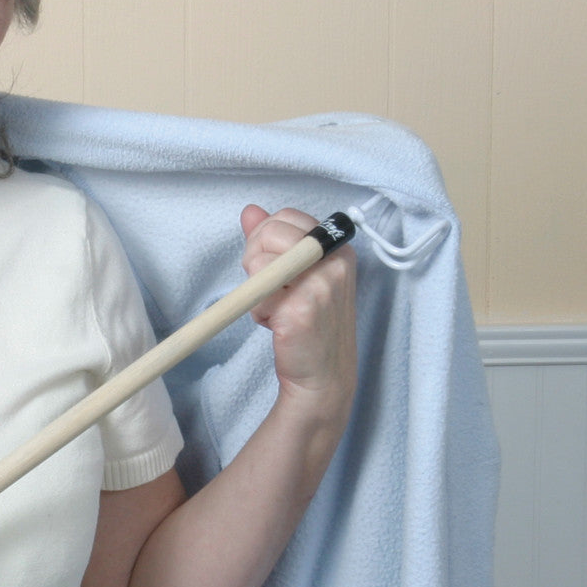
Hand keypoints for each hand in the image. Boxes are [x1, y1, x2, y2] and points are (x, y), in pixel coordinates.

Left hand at [239, 205, 356, 425]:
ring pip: (259, 262)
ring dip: (257, 288)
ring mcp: (321, 284)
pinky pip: (257, 294)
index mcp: (336, 247)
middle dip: (254, 259)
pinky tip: (277, 325)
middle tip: (270, 290)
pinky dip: (258, 311)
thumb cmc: (308, 324)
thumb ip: (272, 240)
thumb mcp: (294, 275)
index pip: (284, 218)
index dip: (264, 239)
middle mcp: (334, 261)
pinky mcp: (301, 309)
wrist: (322, 376)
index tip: (271, 266)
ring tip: (278, 309)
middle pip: (268, 233)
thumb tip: (250, 211)